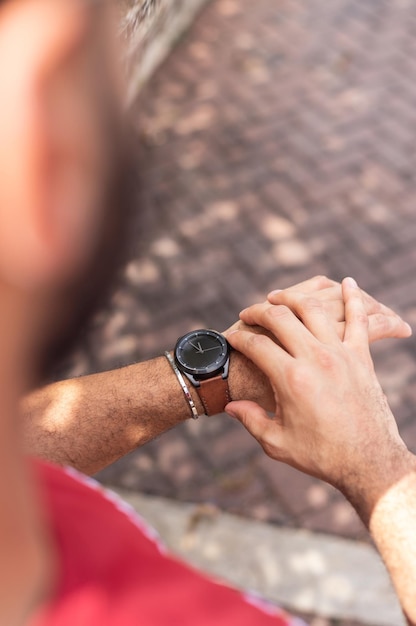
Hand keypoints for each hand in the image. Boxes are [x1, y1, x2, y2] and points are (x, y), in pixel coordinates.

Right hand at [225, 278, 411, 519]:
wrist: (369, 463)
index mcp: (290, 379)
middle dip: (258, 310)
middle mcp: (315, 358)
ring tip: (279, 296)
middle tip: (248, 313)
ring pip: (314, 309)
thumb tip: (231, 406)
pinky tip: (348, 282)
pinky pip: (359, 319)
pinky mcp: (361, 357)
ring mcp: (341, 354)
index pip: (255, 344)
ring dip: (293, 297)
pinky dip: (353, 298)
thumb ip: (250, 420)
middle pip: (280, 318)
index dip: (238, 337)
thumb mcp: (277, 443)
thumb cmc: (321, 456)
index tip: (231, 336)